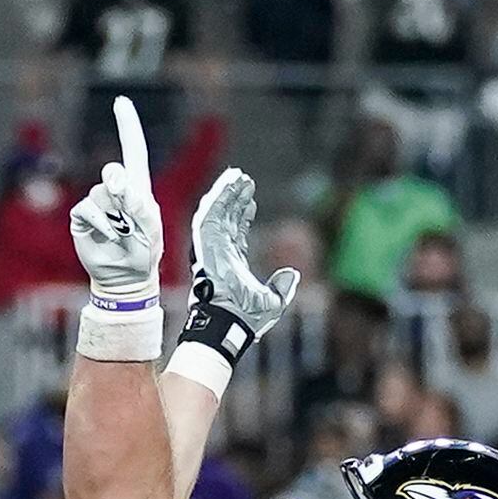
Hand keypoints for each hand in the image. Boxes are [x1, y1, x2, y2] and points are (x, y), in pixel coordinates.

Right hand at [67, 97, 162, 308]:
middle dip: (119, 184)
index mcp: (138, 188)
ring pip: (100, 193)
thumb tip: (118, 185)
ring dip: (113, 214)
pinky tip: (109, 236)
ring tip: (122, 235)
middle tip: (126, 202)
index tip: (121, 102)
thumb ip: (138, 204)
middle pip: (112, 171)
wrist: (125, 278)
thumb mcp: (151, 227)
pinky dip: (100, 222)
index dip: (127, 126)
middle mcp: (116, 192)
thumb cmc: (144, 252)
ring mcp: (98, 205)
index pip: (133, 150)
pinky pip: (86, 209)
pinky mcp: (82, 219)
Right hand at [185, 166, 298, 340]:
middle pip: (226, 220)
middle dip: (235, 199)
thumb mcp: (272, 303)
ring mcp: (211, 250)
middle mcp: (220, 255)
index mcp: (233, 265)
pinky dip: (217, 198)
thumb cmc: (247, 319)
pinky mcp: (206, 245)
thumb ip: (282, 288)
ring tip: (237, 175)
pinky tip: (227, 183)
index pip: (236, 234)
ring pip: (216, 214)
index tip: (251, 201)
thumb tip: (291, 275)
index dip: (243, 216)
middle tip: (245, 180)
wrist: (230, 323)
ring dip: (226, 193)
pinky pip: (209, 216)